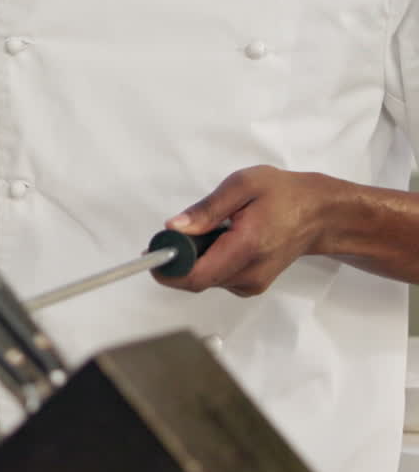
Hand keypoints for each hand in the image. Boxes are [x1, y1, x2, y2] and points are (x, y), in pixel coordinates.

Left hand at [154, 166, 346, 296]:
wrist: (318, 213)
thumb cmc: (284, 195)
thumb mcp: (242, 186)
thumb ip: (206, 209)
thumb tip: (175, 228)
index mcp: (246, 247)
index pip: (195, 275)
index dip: (168, 267)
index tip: (154, 250)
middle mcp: (249, 273)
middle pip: (195, 280)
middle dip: (179, 258)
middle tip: (179, 233)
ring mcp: (251, 283)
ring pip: (204, 280)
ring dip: (195, 259)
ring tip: (211, 229)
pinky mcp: (251, 286)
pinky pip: (217, 279)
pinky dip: (209, 262)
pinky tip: (222, 241)